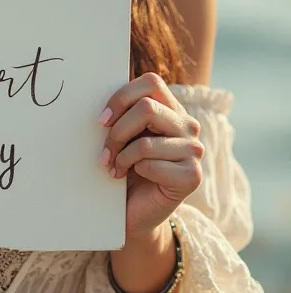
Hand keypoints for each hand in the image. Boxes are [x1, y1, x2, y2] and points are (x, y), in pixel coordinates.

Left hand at [99, 72, 204, 238]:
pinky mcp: (192, 176)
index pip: (151, 82)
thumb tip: (98, 99)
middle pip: (146, 108)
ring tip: (114, 168)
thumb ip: (124, 114)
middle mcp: (188, 125)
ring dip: (122, 156)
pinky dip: (135, 171)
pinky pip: (151, 164)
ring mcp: (194, 150)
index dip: (121, 97)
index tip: (102, 120)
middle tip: (103, 152)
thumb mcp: (124, 135)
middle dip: (117, 132)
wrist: (135, 210)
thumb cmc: (126, 168)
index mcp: (171, 109)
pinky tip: (133, 178)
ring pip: (145, 141)